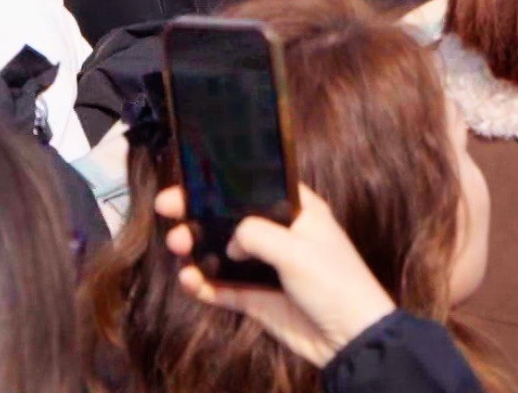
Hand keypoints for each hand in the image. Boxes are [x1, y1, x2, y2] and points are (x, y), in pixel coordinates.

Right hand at [156, 184, 396, 367]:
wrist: (350, 339)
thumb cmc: (334, 282)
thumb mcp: (297, 249)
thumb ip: (256, 234)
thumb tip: (230, 243)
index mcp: (296, 211)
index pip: (254, 186)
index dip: (222, 181)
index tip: (190, 178)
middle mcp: (278, 235)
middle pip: (229, 217)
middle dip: (198, 212)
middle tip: (167, 209)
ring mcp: (265, 268)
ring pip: (221, 252)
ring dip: (196, 247)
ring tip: (176, 246)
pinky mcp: (256, 299)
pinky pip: (222, 288)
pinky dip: (203, 284)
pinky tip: (187, 280)